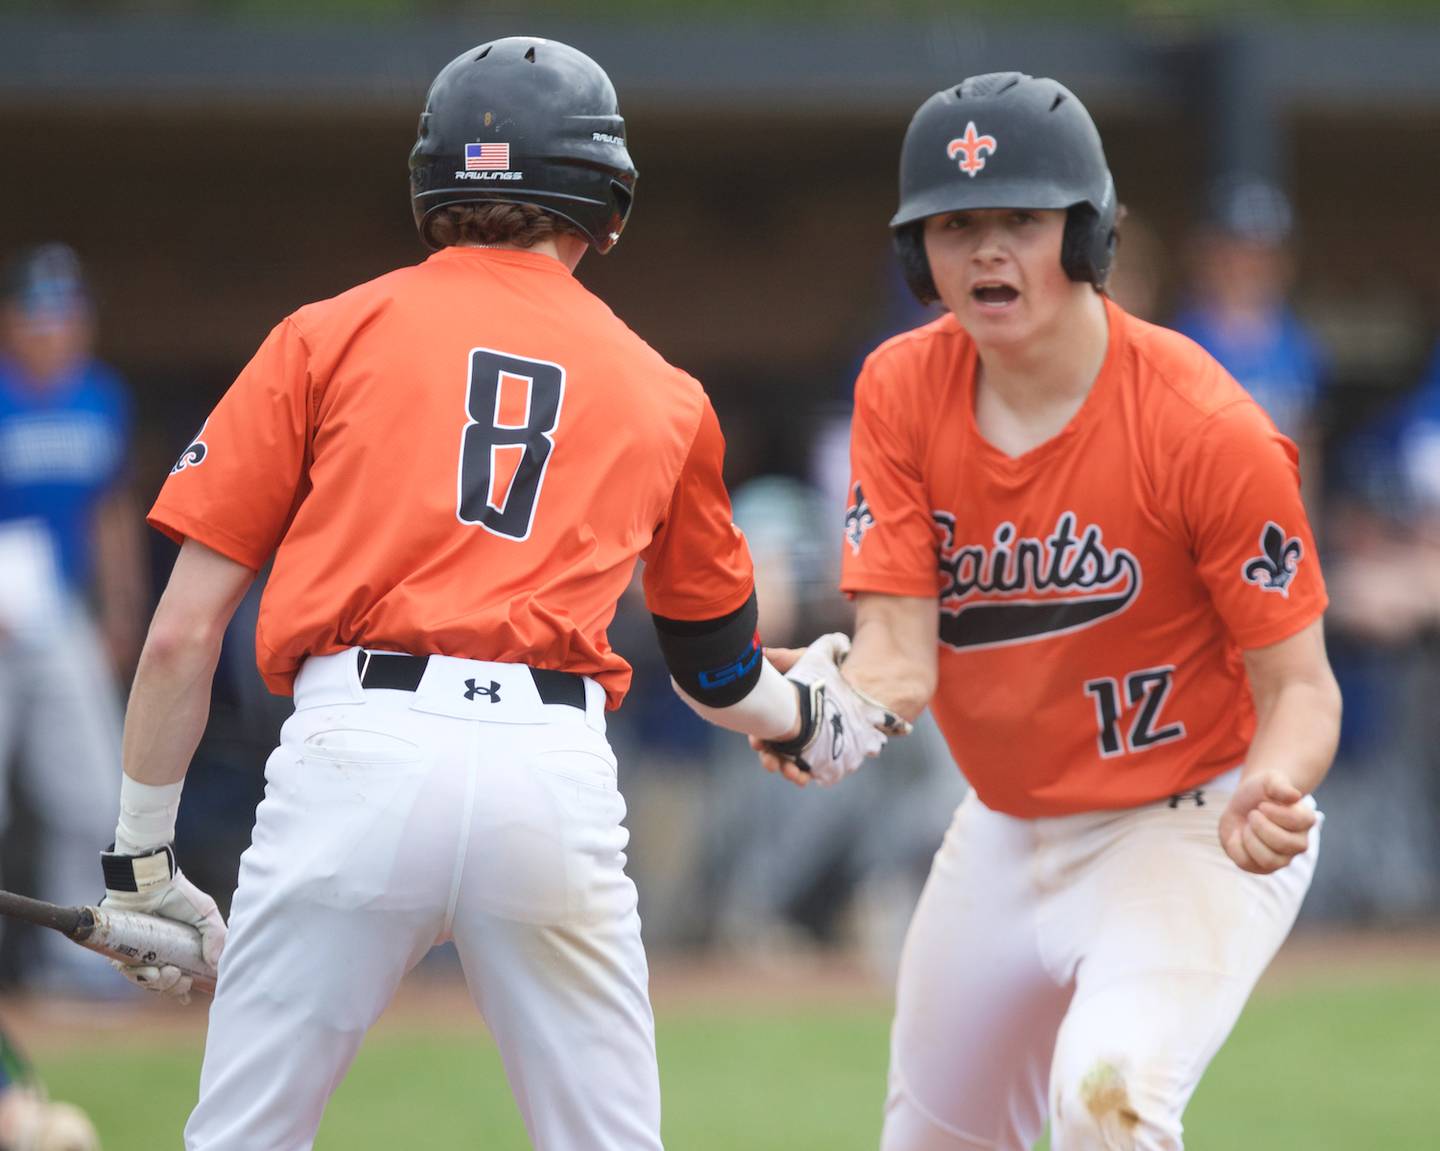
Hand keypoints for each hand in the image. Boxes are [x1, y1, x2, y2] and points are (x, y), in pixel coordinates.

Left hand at [99, 845, 225, 1002]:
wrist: (149, 883)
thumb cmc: (179, 895)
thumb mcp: (206, 913)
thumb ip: (216, 935)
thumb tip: (216, 964)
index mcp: (179, 949)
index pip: (181, 976)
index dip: (184, 989)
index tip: (191, 994)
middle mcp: (158, 954)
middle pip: (165, 984)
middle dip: (174, 987)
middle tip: (180, 977)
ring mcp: (139, 954)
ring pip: (147, 981)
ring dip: (159, 984)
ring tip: (167, 973)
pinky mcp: (120, 951)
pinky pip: (128, 972)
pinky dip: (139, 976)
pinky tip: (149, 972)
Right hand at [759, 633, 901, 786]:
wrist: (855, 685)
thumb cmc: (823, 673)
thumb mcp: (803, 660)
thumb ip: (783, 657)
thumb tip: (762, 652)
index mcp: (777, 713)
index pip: (761, 729)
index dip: (757, 737)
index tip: (757, 741)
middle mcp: (785, 732)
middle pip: (771, 751)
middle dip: (768, 758)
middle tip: (770, 761)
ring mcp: (801, 746)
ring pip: (787, 764)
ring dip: (786, 770)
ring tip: (792, 773)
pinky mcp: (818, 756)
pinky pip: (807, 770)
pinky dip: (804, 775)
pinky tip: (805, 777)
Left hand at [1218, 771, 1316, 874]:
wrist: (1242, 805)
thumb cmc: (1260, 792)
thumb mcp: (1268, 780)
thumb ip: (1279, 786)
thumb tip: (1295, 796)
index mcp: (1305, 820)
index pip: (1298, 822)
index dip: (1275, 812)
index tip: (1262, 804)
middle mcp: (1299, 843)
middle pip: (1283, 844)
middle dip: (1260, 826)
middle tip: (1252, 814)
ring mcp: (1282, 859)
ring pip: (1269, 861)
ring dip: (1250, 839)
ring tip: (1247, 827)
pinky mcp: (1262, 867)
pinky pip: (1247, 864)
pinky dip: (1236, 847)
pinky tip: (1238, 836)